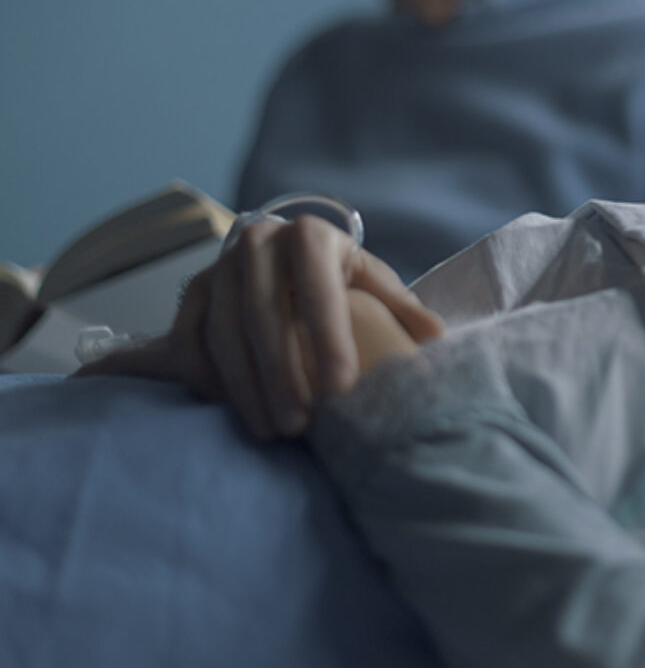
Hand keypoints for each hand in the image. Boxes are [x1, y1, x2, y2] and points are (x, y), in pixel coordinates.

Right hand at [80, 216, 442, 439]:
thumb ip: (400, 306)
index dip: (329, 340)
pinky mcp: (192, 291)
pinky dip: (205, 376)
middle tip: (300, 425)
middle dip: (282, 375)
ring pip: (222, 331)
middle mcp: (259, 241)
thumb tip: (435, 337)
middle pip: (263, 315)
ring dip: (244, 386)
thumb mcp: (371, 279)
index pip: (318, 290)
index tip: (341, 390)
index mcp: (311, 237)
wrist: (284, 252)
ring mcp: (219, 265)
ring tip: (271, 430)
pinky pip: (187, 338)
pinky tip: (231, 409)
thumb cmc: (338, 275)